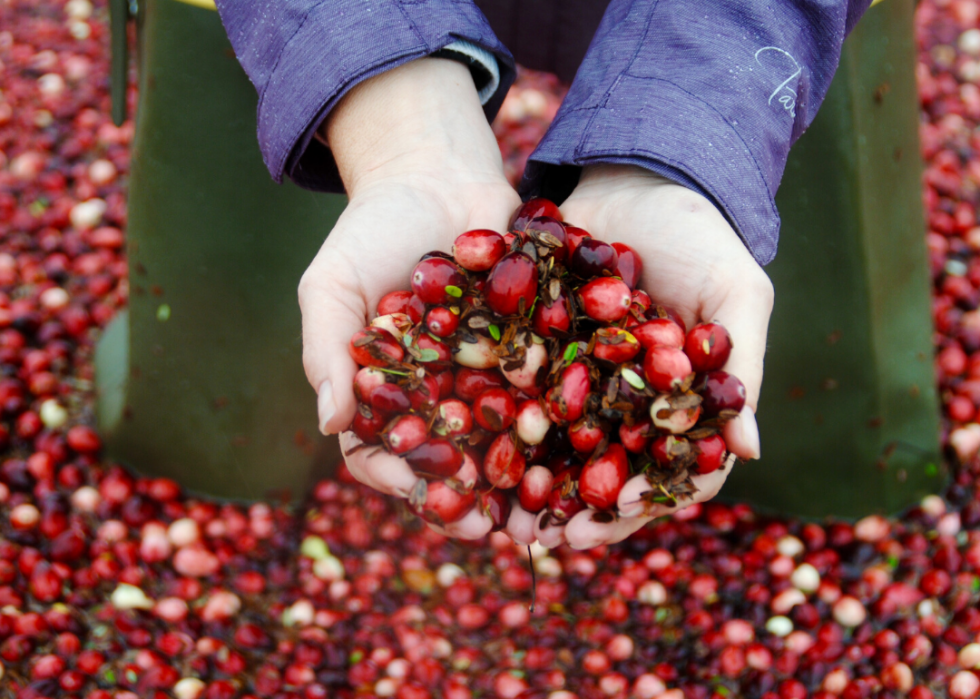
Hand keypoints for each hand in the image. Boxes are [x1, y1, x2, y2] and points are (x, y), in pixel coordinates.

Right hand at [299, 58, 522, 539]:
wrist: (438, 173)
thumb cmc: (372, 228)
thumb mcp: (332, 283)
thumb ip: (326, 350)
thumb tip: (330, 423)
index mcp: (383, 392)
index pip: (381, 451)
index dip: (398, 477)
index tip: (420, 491)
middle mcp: (436, 395)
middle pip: (448, 461)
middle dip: (467, 497)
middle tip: (490, 526)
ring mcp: (485, 377)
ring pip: (502, 441)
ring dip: (520, 479)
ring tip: (541, 512)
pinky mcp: (532, 351)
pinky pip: (546, 394)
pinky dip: (561, 424)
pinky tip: (582, 447)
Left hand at [522, 164, 773, 549]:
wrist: (638, 176)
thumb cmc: (702, 236)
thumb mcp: (736, 294)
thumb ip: (743, 368)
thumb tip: (751, 450)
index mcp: (680, 402)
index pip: (672, 468)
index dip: (650, 496)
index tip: (617, 508)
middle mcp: (630, 403)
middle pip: (609, 472)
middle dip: (582, 509)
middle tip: (550, 535)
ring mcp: (584, 381)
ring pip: (561, 448)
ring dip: (536, 484)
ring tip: (506, 514)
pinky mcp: (541, 352)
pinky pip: (521, 396)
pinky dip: (503, 426)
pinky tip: (477, 445)